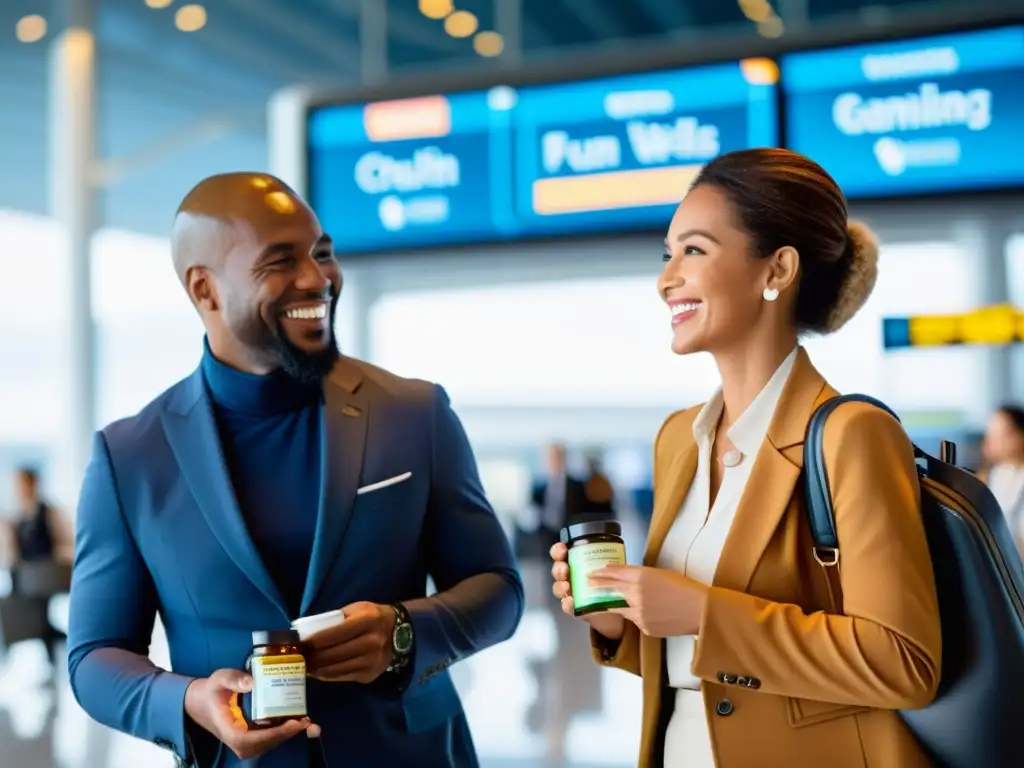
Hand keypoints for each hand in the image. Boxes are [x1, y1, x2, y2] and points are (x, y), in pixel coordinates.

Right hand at [184, 669, 317, 760]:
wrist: (203, 702)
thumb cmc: (213, 691)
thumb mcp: (219, 679)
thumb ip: (233, 679)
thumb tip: (252, 683)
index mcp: (228, 729)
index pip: (248, 740)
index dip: (272, 735)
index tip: (292, 724)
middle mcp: (237, 740)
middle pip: (263, 744)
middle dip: (286, 734)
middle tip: (306, 720)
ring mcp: (245, 741)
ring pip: (269, 743)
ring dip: (288, 734)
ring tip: (307, 721)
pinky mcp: (252, 737)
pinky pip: (269, 739)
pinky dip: (285, 732)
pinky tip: (299, 721)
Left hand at [304, 601, 395, 682]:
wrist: (398, 632)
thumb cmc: (371, 617)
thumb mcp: (356, 609)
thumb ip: (335, 619)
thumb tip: (307, 632)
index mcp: (367, 621)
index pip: (334, 634)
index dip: (313, 641)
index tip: (298, 643)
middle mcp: (371, 642)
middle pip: (332, 653)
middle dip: (311, 656)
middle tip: (297, 656)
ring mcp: (371, 661)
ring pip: (335, 668)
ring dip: (316, 669)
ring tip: (303, 665)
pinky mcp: (369, 675)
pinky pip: (342, 677)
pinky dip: (326, 675)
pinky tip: (317, 671)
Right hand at [550, 542, 625, 640]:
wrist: (615, 607)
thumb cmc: (611, 584)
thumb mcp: (613, 571)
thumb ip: (612, 566)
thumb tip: (614, 563)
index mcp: (576, 562)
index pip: (561, 553)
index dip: (558, 550)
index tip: (562, 548)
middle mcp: (569, 576)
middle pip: (557, 569)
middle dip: (558, 568)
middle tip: (565, 569)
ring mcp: (570, 592)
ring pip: (558, 587)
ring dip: (560, 586)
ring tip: (567, 587)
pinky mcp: (573, 608)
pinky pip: (566, 606)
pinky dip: (567, 604)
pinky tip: (571, 602)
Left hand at [589, 564, 707, 637]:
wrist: (699, 610)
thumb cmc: (685, 588)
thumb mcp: (661, 574)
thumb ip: (641, 575)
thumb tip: (627, 576)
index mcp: (640, 577)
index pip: (615, 573)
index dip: (603, 572)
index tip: (593, 572)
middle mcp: (635, 594)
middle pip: (612, 588)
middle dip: (599, 585)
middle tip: (588, 583)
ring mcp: (637, 612)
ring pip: (621, 608)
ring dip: (614, 604)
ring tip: (606, 601)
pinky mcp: (643, 627)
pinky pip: (635, 620)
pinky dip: (637, 616)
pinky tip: (646, 614)